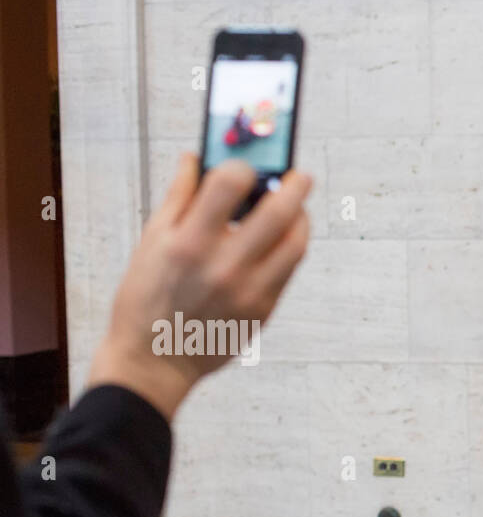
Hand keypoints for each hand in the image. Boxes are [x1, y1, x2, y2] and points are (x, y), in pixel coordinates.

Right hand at [86, 153, 312, 420]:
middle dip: (294, 186)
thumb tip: (195, 156)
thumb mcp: (151, 242)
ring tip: (294, 208)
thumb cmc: (147, 297)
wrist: (156, 360)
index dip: (243, 167)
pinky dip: (290, 247)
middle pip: (278, 213)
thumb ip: (179, 196)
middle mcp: (224, 267)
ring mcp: (249, 292)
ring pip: (295, 244)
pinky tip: (280, 238)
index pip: (229, 185)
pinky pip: (288, 270)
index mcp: (189, 243)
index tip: (247, 165)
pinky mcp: (264, 310)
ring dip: (300, 219)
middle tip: (300, 175)